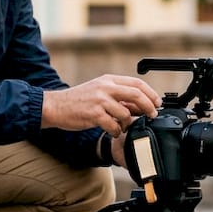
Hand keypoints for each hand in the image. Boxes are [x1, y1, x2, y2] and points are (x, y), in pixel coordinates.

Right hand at [41, 75, 161, 136]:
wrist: (55, 106)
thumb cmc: (78, 101)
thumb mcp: (99, 92)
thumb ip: (118, 96)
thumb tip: (140, 105)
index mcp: (108, 80)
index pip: (137, 83)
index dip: (151, 93)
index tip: (157, 103)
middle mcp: (105, 87)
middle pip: (136, 94)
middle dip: (148, 106)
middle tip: (152, 115)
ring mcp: (99, 100)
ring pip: (125, 113)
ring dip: (128, 123)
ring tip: (123, 127)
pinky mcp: (93, 114)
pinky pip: (113, 125)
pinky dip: (116, 131)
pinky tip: (113, 131)